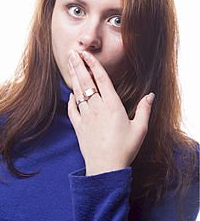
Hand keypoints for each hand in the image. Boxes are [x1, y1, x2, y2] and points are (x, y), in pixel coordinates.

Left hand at [67, 49, 152, 174]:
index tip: (87, 54)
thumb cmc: (125, 149)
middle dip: (79, 65)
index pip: (101, 79)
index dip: (93, 65)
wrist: (106, 168)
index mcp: (113, 106)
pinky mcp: (78, 126)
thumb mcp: (140, 130)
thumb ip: (144, 110)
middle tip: (73, 52)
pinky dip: (71, 99)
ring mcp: (86, 116)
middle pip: (86, 81)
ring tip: (70, 64)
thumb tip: (150, 95)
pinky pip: (72, 109)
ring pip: (78, 92)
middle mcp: (97, 107)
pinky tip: (71, 94)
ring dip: (74, 76)